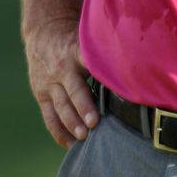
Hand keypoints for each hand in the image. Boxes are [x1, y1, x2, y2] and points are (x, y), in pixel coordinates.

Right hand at [23, 19, 98, 147]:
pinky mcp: (41, 94)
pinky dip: (59, 132)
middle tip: (93, 123)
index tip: (110, 89)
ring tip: (83, 138)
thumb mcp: (88, 40)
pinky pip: (49, 117)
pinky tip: (70, 144)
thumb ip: (104, 56)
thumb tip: (135, 72)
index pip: (88, 63)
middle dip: (83, 107)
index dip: (98, 76)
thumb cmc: (75, 40)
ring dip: (71, 123)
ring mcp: (49, 83)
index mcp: (77, 52)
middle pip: (73, 90)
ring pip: (60, 106)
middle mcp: (62, 69)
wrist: (43, 31)